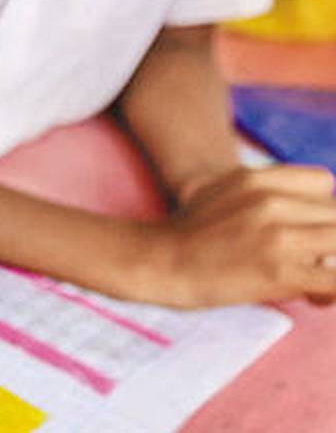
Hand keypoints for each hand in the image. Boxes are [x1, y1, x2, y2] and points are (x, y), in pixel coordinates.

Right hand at [143, 165, 335, 306]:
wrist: (157, 263)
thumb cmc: (190, 234)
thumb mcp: (225, 192)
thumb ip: (268, 194)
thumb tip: (309, 222)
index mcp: (257, 178)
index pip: (324, 183)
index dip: (320, 208)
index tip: (304, 229)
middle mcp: (271, 202)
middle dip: (329, 241)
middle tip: (309, 262)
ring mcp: (277, 236)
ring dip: (332, 265)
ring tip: (314, 283)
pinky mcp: (280, 273)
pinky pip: (335, 279)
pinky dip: (332, 290)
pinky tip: (315, 297)